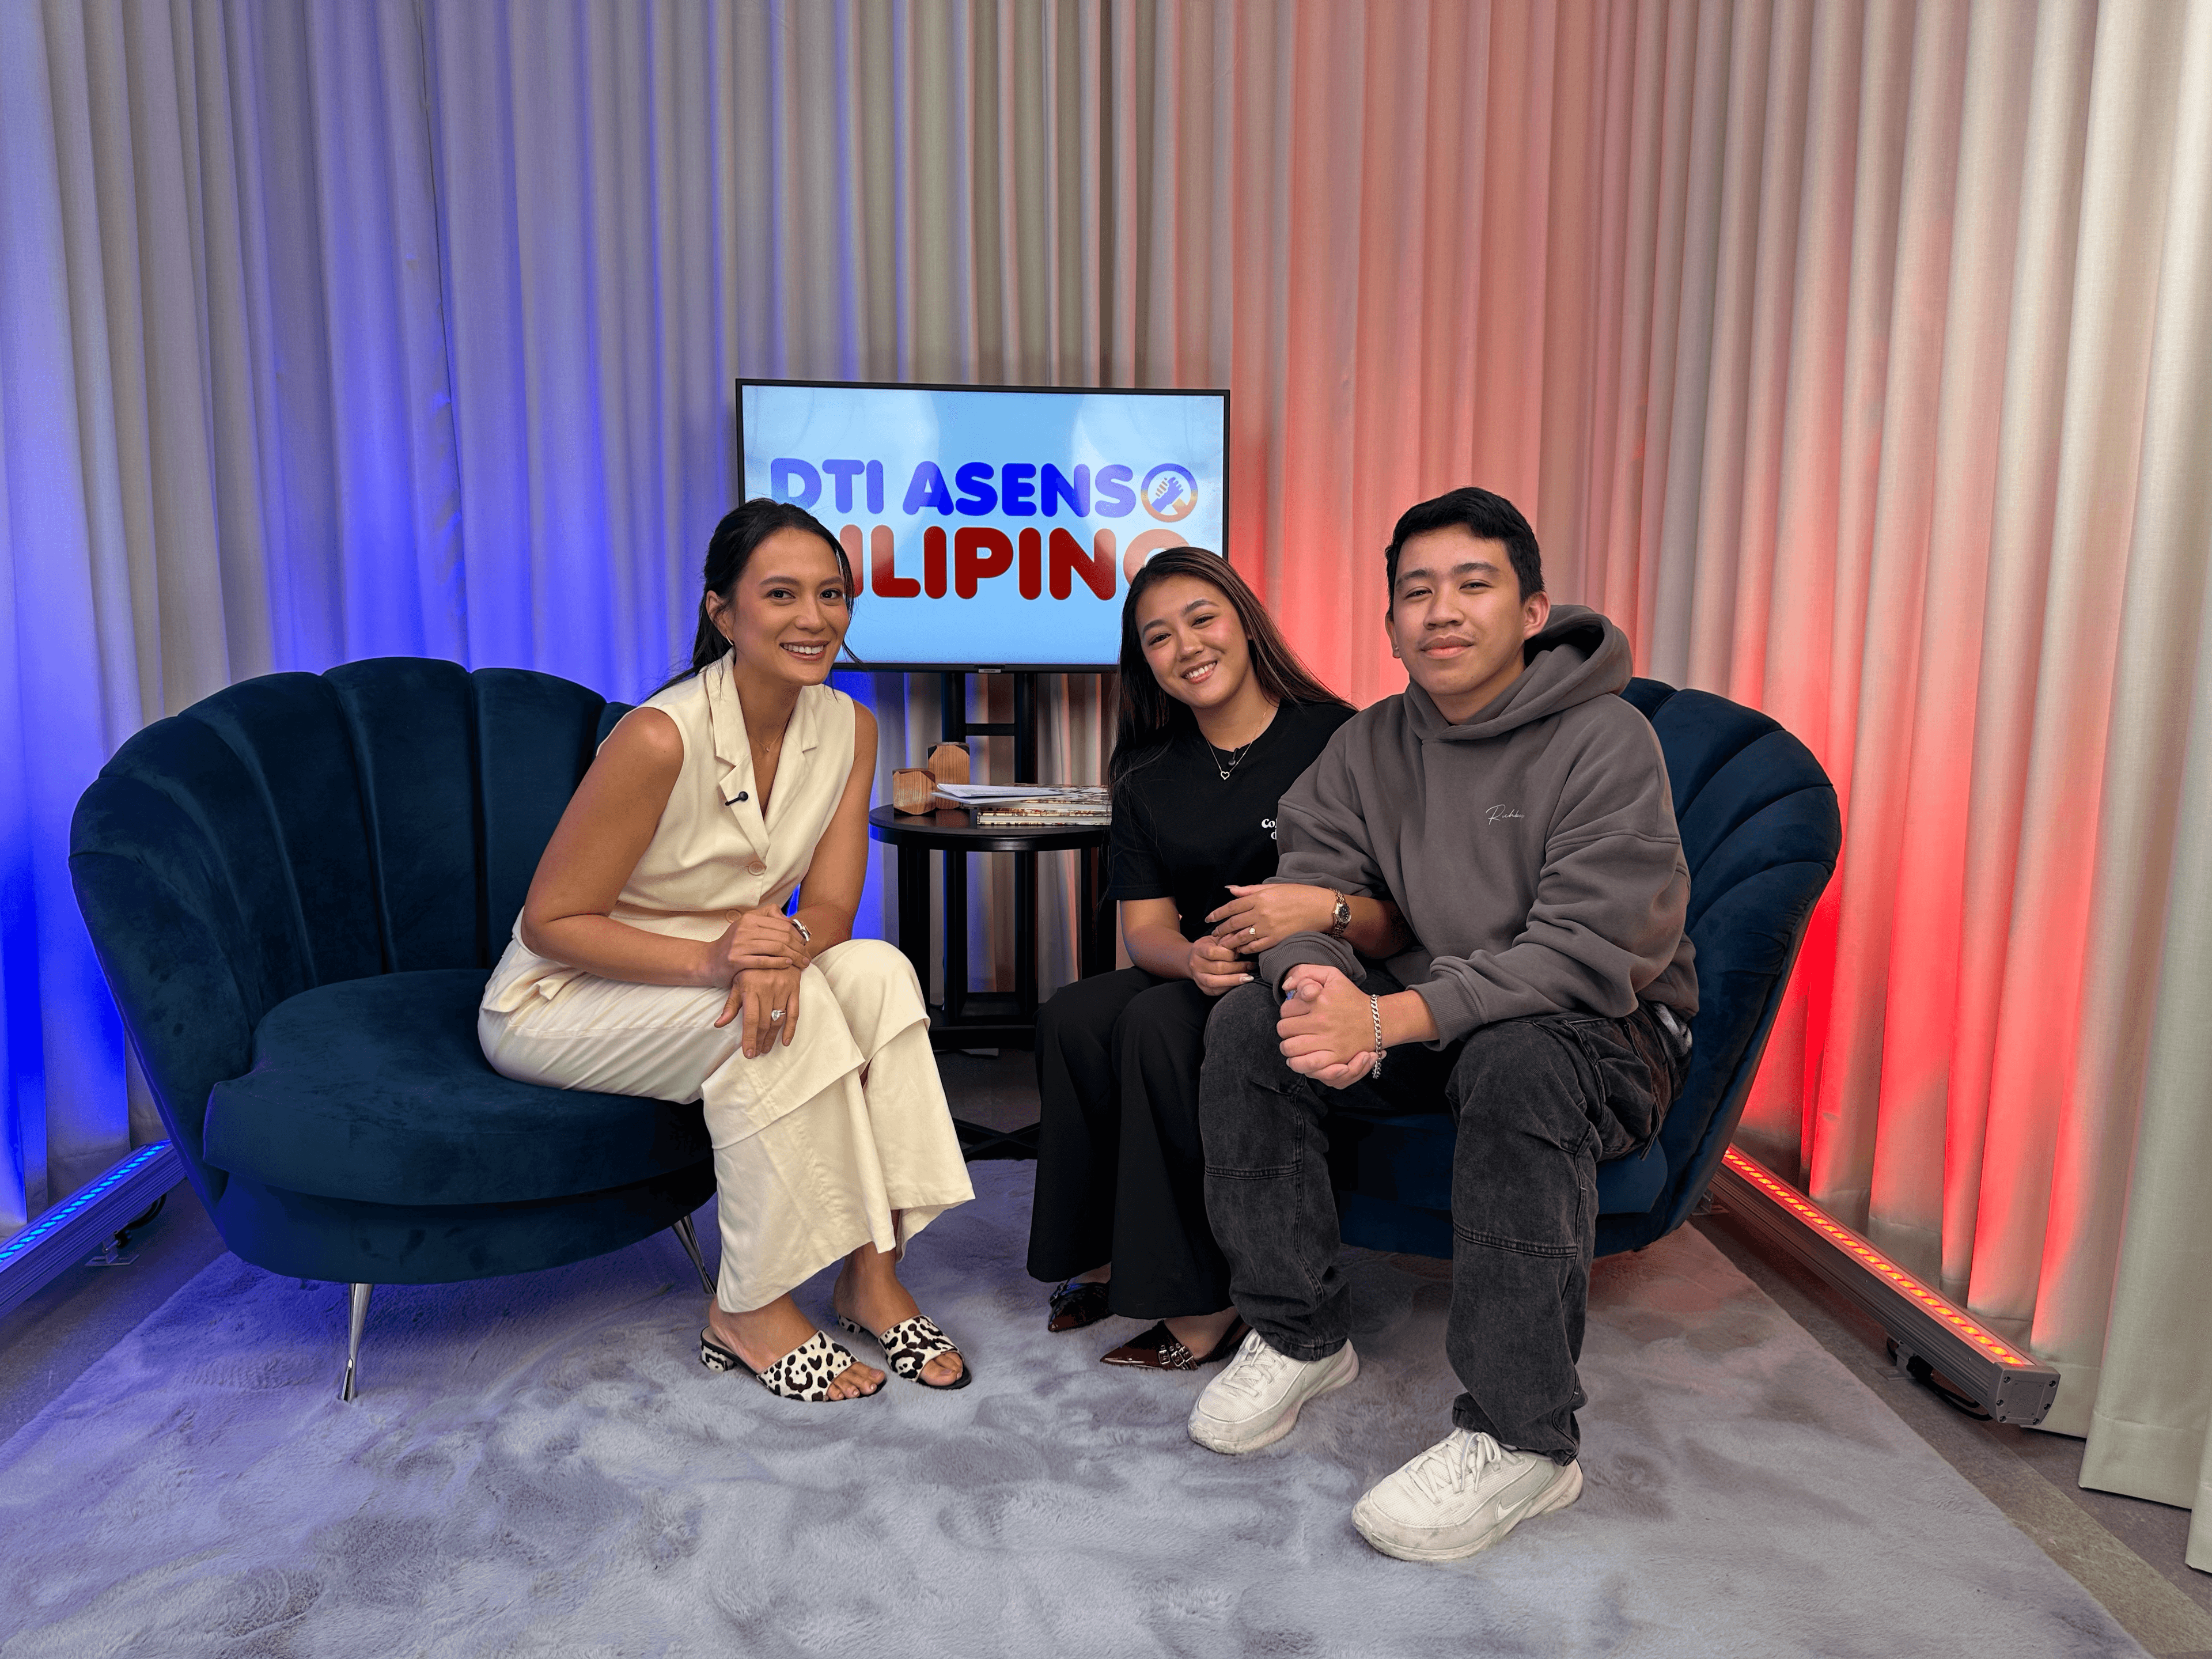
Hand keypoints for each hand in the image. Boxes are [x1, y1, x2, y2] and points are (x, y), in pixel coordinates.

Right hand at [702, 906, 807, 985]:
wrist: (708, 961)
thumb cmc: (733, 945)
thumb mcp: (747, 925)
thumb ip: (767, 917)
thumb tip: (788, 919)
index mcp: (750, 918)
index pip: (782, 925)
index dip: (798, 935)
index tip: (806, 944)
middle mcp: (744, 929)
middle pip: (782, 936)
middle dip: (799, 947)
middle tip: (808, 956)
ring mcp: (739, 944)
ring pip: (776, 948)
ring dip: (794, 956)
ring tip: (803, 963)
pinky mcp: (736, 960)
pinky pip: (764, 961)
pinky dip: (779, 962)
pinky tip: (789, 965)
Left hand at [719, 964, 800, 1054]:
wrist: (775, 946)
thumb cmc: (752, 966)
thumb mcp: (738, 981)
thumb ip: (730, 1004)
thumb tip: (719, 1024)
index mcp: (751, 987)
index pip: (751, 1019)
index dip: (750, 1038)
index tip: (748, 1053)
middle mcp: (768, 989)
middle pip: (764, 1022)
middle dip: (760, 1041)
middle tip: (757, 1052)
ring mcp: (783, 989)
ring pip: (778, 1020)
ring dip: (772, 1038)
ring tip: (766, 1048)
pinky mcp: (794, 989)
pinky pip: (794, 1013)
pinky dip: (791, 1029)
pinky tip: (785, 1041)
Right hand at [1187, 932, 1253, 996]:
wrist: (1194, 959)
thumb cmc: (1208, 947)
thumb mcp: (1216, 939)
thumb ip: (1227, 940)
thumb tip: (1242, 942)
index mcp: (1198, 949)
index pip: (1212, 952)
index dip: (1228, 954)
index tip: (1239, 954)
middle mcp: (1196, 964)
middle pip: (1217, 968)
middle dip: (1237, 968)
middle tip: (1249, 966)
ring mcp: (1198, 978)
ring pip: (1216, 982)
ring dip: (1234, 980)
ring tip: (1248, 977)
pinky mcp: (1203, 988)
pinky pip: (1217, 991)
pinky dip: (1230, 987)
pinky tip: (1240, 983)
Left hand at [1206, 884, 1335, 955]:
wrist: (1320, 908)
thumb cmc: (1298, 895)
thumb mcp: (1272, 887)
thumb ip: (1249, 890)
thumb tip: (1230, 889)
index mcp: (1259, 898)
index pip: (1231, 907)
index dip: (1217, 914)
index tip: (1209, 919)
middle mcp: (1260, 913)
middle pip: (1233, 923)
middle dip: (1221, 930)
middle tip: (1214, 935)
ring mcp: (1268, 927)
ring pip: (1241, 937)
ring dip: (1229, 942)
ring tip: (1223, 945)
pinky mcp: (1276, 939)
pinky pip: (1255, 946)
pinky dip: (1245, 949)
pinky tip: (1240, 950)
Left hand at [1276, 964, 1377, 1087]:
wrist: (1376, 1020)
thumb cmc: (1350, 998)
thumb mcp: (1331, 975)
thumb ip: (1305, 972)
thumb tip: (1285, 987)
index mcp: (1319, 1000)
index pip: (1285, 1009)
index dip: (1287, 1012)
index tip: (1296, 1013)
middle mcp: (1322, 1020)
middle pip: (1284, 1029)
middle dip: (1286, 1029)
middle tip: (1294, 1028)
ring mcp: (1328, 1040)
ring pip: (1290, 1047)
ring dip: (1288, 1046)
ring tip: (1293, 1043)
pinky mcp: (1335, 1056)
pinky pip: (1307, 1064)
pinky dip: (1297, 1063)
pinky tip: (1297, 1058)